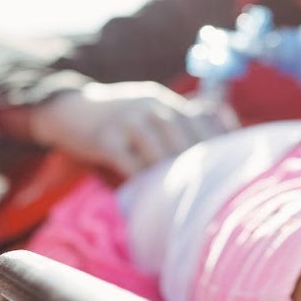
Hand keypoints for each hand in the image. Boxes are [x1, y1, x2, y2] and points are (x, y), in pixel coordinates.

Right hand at [32, 81, 238, 176]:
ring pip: (160, 155)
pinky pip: (131, 165)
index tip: (230, 169)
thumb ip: (180, 117)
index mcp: (164, 101)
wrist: (70, 110)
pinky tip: (148, 195)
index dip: (218, 144)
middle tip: (210, 194)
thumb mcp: (148, 108)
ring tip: (182, 199)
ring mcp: (127, 121)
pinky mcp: (106, 138)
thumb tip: (221, 126)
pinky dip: (142, 182)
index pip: (201, 120)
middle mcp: (150, 106)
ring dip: (171, 178)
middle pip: (185, 139)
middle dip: (198, 168)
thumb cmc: (119, 118)